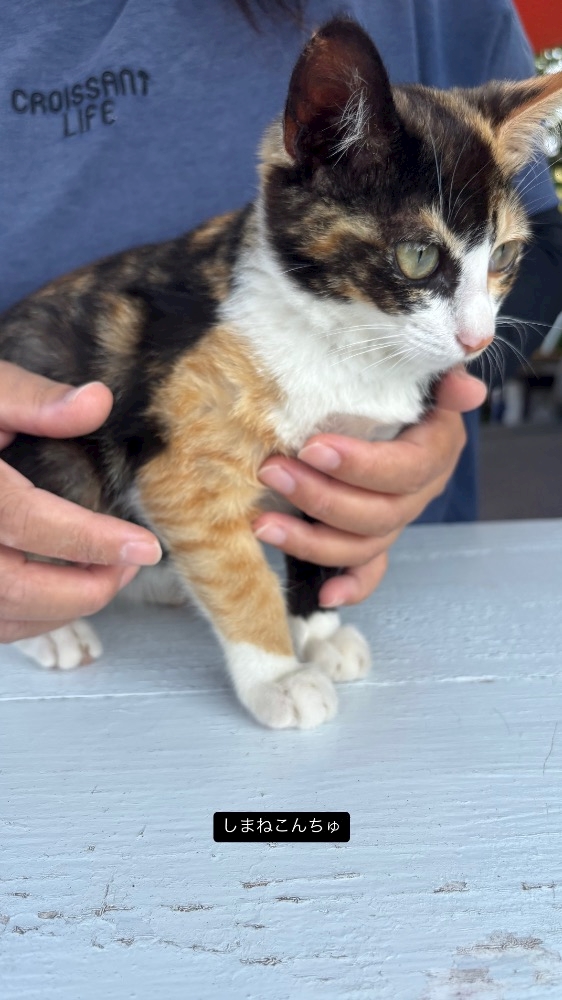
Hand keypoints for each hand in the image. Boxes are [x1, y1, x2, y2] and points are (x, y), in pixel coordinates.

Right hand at [0, 362, 161, 642]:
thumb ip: (34, 400)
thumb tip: (98, 402)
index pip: (33, 524)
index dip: (96, 541)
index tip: (145, 548)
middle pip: (18, 589)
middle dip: (87, 589)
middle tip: (129, 566)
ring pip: (3, 619)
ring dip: (60, 611)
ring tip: (105, 578)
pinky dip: (28, 620)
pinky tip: (59, 595)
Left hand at [253, 367, 486, 607]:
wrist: (392, 403)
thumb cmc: (396, 382)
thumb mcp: (419, 373)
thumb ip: (441, 380)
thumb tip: (467, 389)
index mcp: (434, 452)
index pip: (405, 469)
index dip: (359, 466)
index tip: (311, 448)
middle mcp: (418, 493)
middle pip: (379, 514)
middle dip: (319, 497)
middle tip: (272, 471)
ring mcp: (395, 520)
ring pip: (363, 546)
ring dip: (312, 541)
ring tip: (263, 524)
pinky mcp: (374, 539)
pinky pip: (368, 572)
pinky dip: (349, 587)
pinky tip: (323, 596)